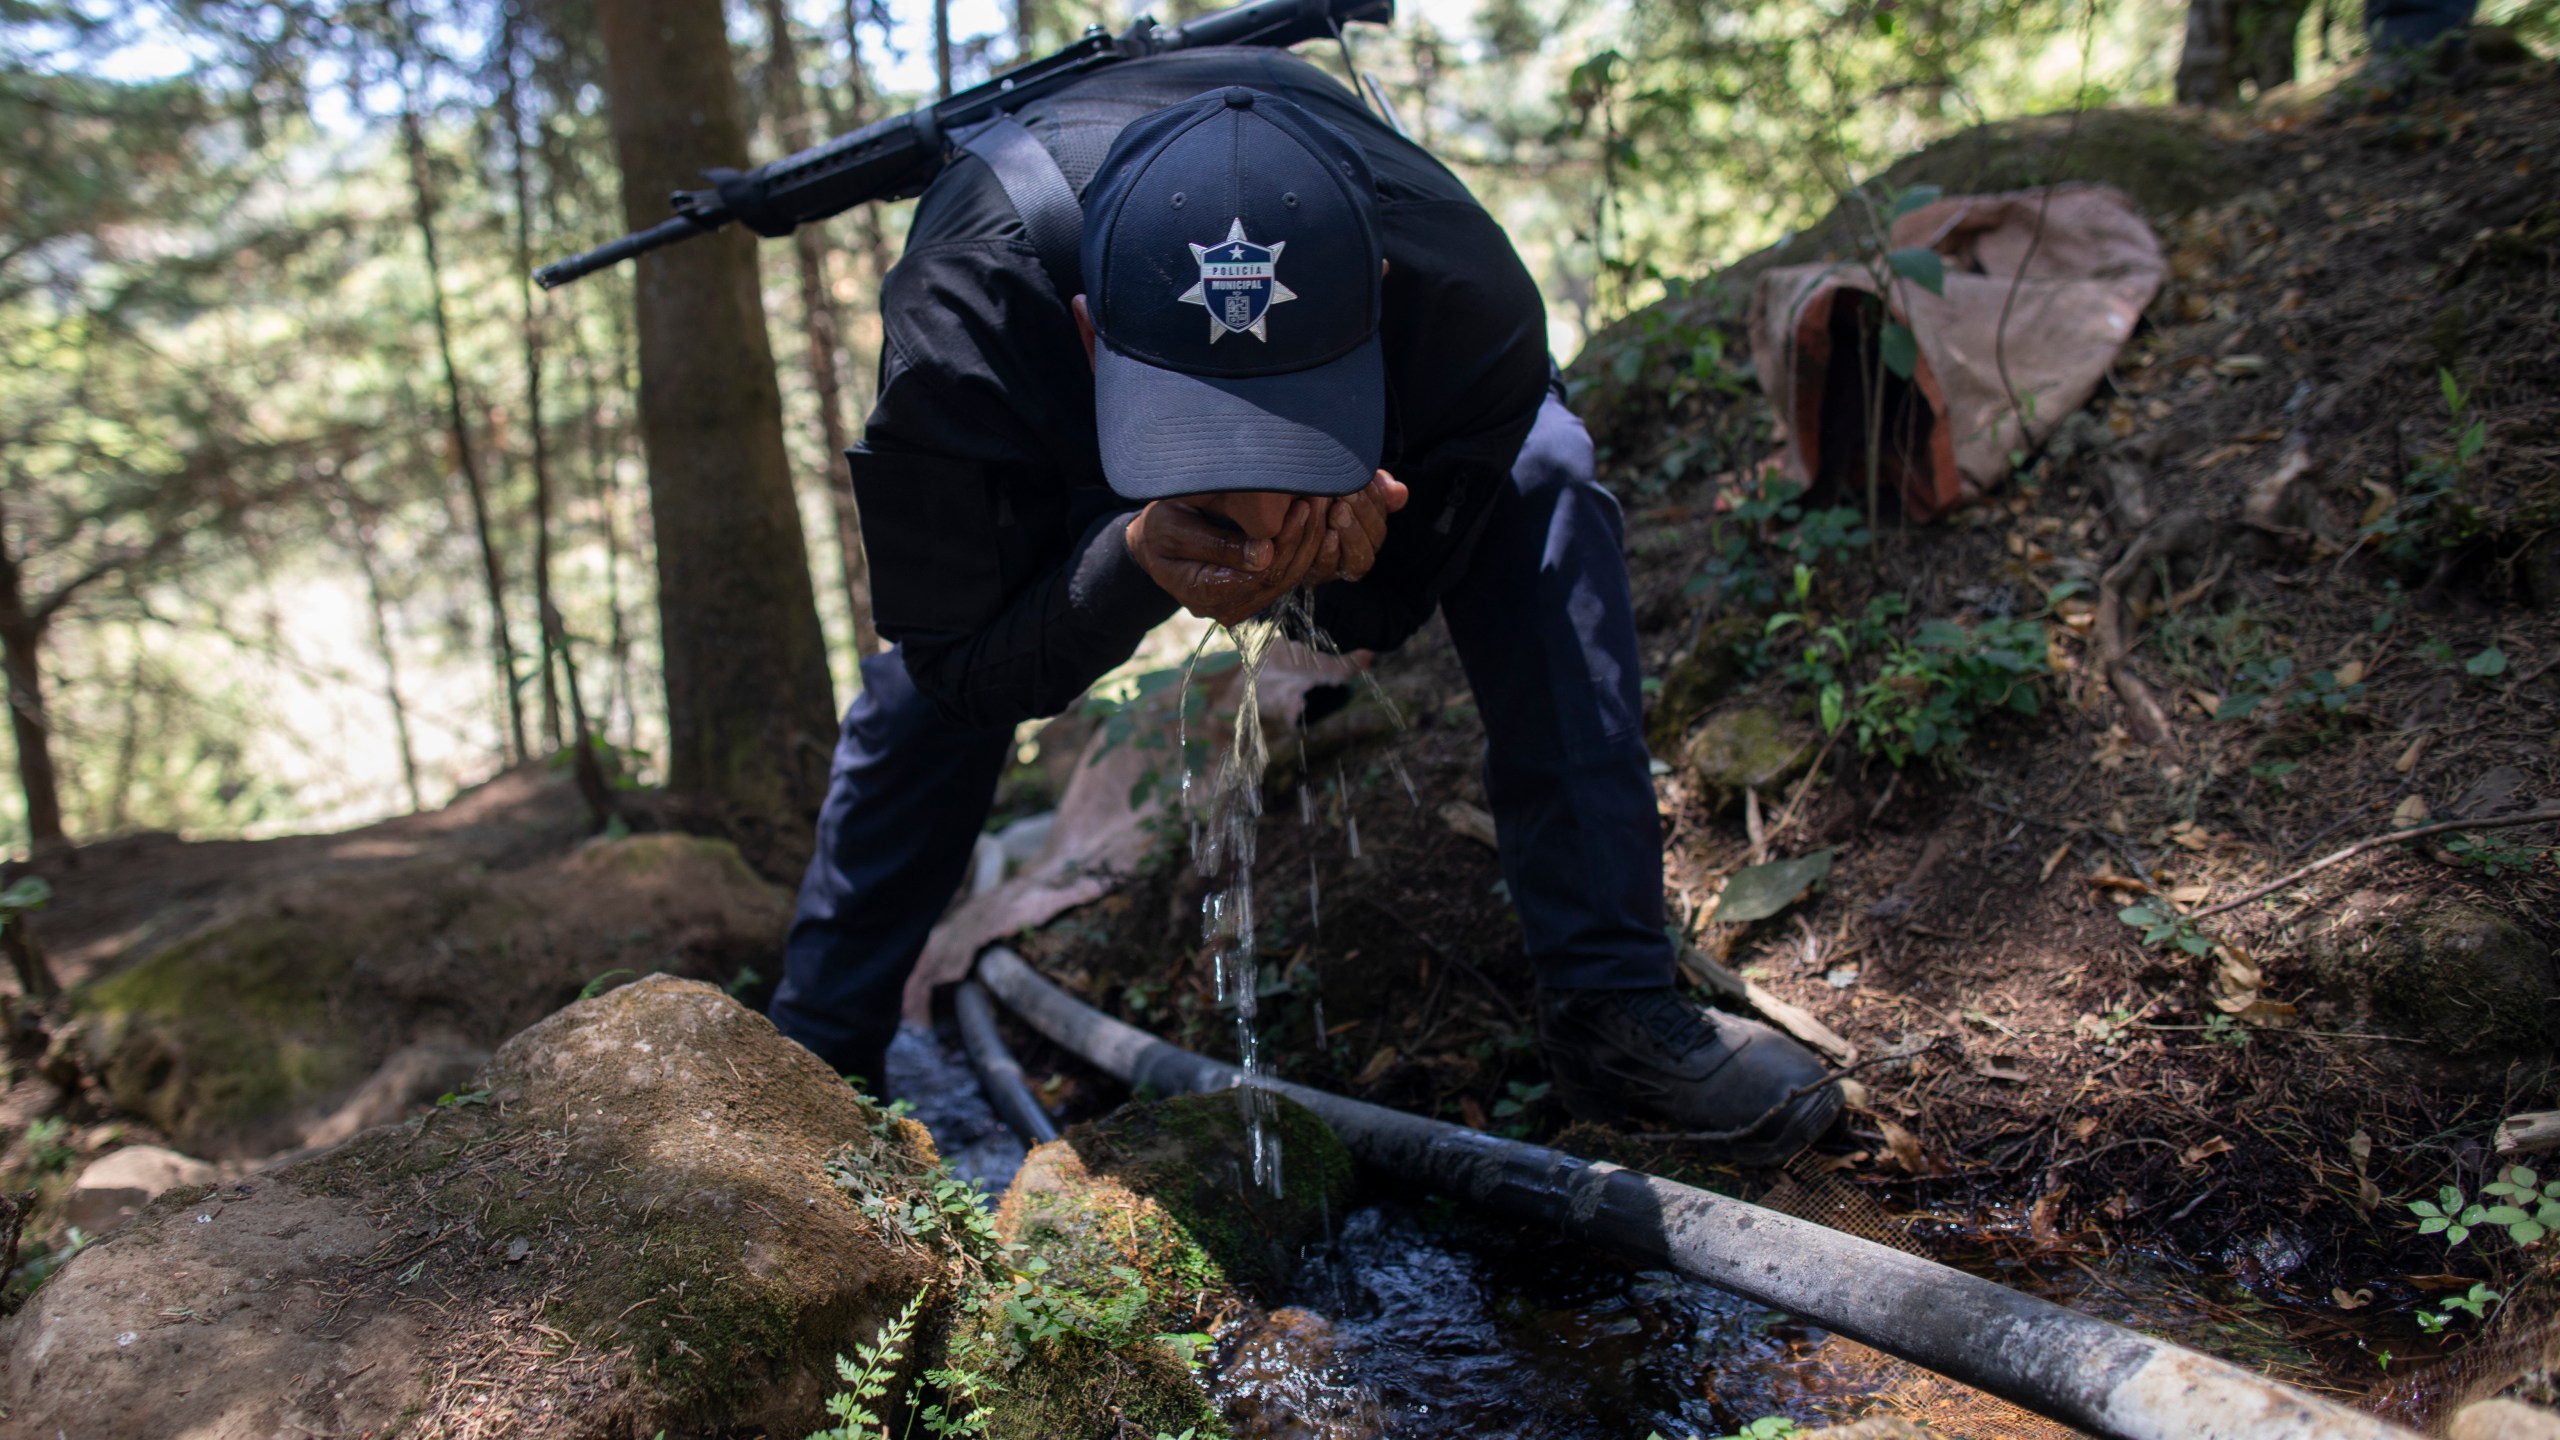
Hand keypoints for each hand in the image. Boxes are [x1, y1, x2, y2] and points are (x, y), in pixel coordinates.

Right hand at [1125, 497, 1325, 625]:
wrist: (1153, 543)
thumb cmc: (1158, 529)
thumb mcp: (1174, 528)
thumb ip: (1216, 544)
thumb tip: (1264, 556)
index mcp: (1203, 592)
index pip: (1260, 573)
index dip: (1287, 540)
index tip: (1303, 503)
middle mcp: (1226, 608)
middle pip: (1280, 577)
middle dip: (1305, 537)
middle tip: (1321, 498)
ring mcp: (1242, 605)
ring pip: (1289, 578)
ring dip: (1311, 542)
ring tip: (1324, 504)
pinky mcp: (1254, 594)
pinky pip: (1287, 575)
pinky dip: (1305, 548)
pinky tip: (1316, 521)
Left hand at [1306, 470, 1407, 584]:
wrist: (1268, 500)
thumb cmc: (1309, 489)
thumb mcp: (1342, 482)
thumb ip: (1372, 486)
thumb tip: (1400, 492)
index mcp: (1362, 534)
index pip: (1379, 527)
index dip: (1374, 506)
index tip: (1360, 483)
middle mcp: (1350, 556)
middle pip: (1372, 545)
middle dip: (1361, 519)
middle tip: (1346, 496)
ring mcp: (1330, 569)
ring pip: (1356, 562)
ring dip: (1350, 534)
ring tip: (1335, 510)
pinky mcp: (1307, 575)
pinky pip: (1325, 569)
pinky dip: (1328, 551)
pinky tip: (1325, 532)